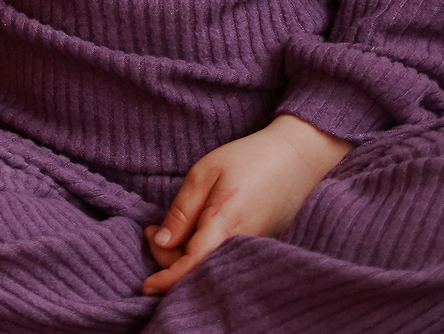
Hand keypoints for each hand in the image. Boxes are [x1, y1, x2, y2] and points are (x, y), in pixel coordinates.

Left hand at [141, 114, 351, 293]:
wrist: (297, 158)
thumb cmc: (248, 159)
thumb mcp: (204, 174)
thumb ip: (182, 211)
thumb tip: (162, 243)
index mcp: (225, 225)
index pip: (192, 267)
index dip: (167, 280)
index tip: (145, 285)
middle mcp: (242, 245)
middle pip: (198, 270)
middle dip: (167, 258)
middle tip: (152, 229)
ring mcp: (253, 248)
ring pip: (210, 265)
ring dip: (183, 255)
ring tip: (167, 227)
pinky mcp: (259, 247)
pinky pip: (224, 258)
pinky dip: (202, 252)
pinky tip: (192, 231)